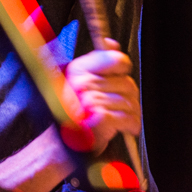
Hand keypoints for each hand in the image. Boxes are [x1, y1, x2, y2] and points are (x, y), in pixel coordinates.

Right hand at [65, 38, 140, 154]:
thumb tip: (111, 44)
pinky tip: (126, 128)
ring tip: (124, 120)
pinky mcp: (100, 119)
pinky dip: (132, 125)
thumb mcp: (80, 82)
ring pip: (130, 101)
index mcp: (78, 70)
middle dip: (130, 97)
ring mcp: (91, 101)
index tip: (122, 76)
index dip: (123, 68)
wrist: (59, 147)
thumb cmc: (73, 115)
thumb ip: (98, 62)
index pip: (114, 59)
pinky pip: (129, 117)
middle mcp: (83, 83)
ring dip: (132, 113)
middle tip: (123, 107)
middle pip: (127, 83)